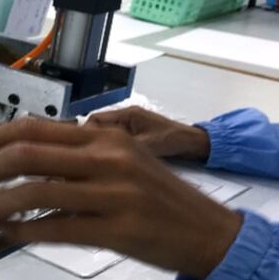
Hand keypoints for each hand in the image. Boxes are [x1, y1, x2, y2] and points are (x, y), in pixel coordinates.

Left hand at [0, 117, 242, 278]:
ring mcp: (113, 193)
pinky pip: (56, 228)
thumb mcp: (121, 163)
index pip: (32, 128)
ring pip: (36, 191)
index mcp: (103, 136)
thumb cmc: (159, 199)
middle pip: (27, 153)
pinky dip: (22, 231)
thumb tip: (18, 164)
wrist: (208, 233)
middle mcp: (106, 156)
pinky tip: (2, 234)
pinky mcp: (118, 229)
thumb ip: (76, 158)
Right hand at [84, 106, 210, 160]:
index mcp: (128, 114)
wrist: (195, 144)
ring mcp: (128, 128)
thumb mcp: (150, 145)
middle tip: (89, 160)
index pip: (93, 120)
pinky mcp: (133, 137)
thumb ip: (127, 147)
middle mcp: (125, 118)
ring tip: (98, 164)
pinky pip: (114, 143)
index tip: (84, 152)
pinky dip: (110, 152)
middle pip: (95, 128)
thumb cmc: (175, 140)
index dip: (85, 134)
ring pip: (103, 137)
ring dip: (100, 149)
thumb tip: (102, 155)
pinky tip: (111, 165)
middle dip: (90, 143)